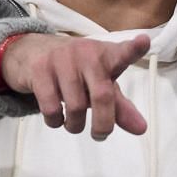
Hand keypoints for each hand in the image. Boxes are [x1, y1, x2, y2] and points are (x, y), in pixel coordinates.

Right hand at [0, 32, 149, 138]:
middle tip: (100, 135)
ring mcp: (62, 59)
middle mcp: (87, 53)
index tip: (144, 42)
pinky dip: (55, 121)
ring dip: (75, 125)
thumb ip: (121, 107)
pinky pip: (51, 107)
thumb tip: (141, 129)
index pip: (123, 52)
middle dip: (103, 124)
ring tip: (74, 124)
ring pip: (75, 107)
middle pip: (102, 96)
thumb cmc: (76, 71)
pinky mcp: (40, 69)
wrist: (32, 52)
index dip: (135, 48)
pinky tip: (56, 118)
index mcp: (107, 55)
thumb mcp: (101, 84)